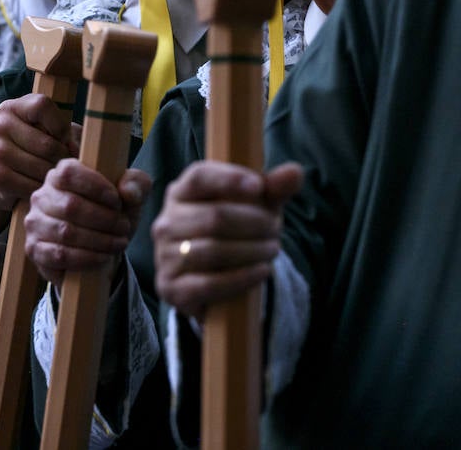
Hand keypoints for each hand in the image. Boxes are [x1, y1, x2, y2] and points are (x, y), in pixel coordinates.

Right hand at [0, 93, 78, 239]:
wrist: (4, 178)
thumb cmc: (37, 148)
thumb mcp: (52, 132)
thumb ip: (68, 132)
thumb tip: (74, 148)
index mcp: (13, 108)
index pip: (42, 106)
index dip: (60, 125)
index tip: (63, 137)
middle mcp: (1, 126)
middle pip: (47, 144)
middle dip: (62, 157)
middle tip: (62, 162)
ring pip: (42, 167)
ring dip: (54, 175)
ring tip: (54, 174)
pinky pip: (33, 186)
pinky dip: (42, 189)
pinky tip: (41, 185)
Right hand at [25, 160, 150, 286]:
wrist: (100, 248)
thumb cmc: (112, 214)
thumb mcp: (132, 195)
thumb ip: (137, 184)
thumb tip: (127, 191)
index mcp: (60, 174)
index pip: (69, 173)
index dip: (96, 187)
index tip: (117, 201)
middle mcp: (42, 196)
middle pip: (71, 206)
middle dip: (104, 219)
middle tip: (123, 227)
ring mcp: (34, 223)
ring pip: (66, 232)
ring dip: (99, 240)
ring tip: (119, 242)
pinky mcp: (35, 249)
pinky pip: (59, 255)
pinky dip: (86, 258)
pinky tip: (104, 257)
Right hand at [152, 161, 302, 320]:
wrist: (215, 280)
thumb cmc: (236, 231)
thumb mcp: (257, 207)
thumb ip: (274, 188)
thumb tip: (295, 172)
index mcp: (181, 192)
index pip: (200, 176)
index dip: (229, 178)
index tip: (259, 187)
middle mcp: (166, 222)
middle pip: (214, 216)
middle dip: (254, 224)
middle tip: (276, 231)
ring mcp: (165, 256)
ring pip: (213, 250)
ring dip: (252, 251)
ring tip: (273, 250)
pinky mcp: (171, 287)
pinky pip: (208, 284)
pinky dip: (242, 277)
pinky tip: (262, 271)